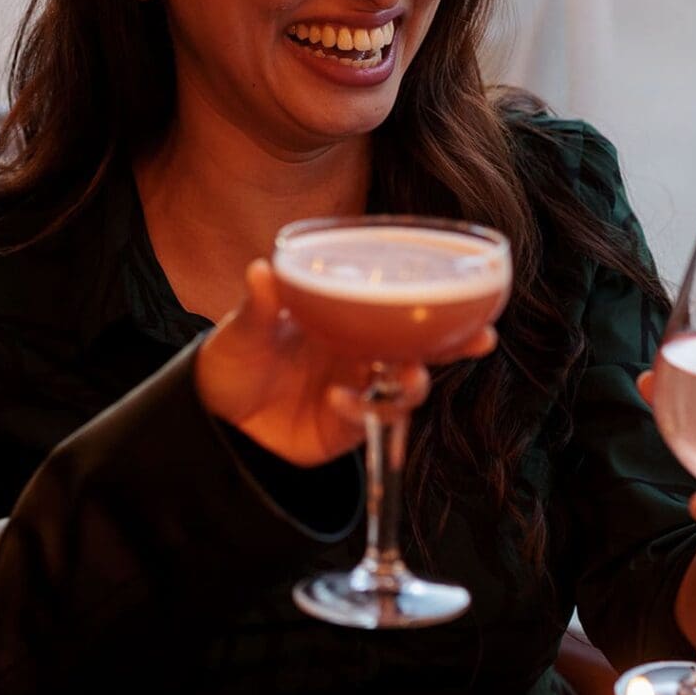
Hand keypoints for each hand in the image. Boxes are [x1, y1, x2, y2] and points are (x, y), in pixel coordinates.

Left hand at [195, 260, 495, 465]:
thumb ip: (258, 306)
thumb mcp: (241, 331)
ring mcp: (358, 387)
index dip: (436, 297)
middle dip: (456, 343)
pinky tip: (336, 400)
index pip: (397, 303)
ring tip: (405, 373)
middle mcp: (359, 348)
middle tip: (481, 339)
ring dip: (416, 380)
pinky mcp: (349, 425)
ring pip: (409, 384)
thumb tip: (261, 269)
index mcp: (342, 315)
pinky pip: (375, 417)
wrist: (215, 420)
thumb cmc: (233, 362)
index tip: (472, 290)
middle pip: (422, 344)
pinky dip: (364, 408)